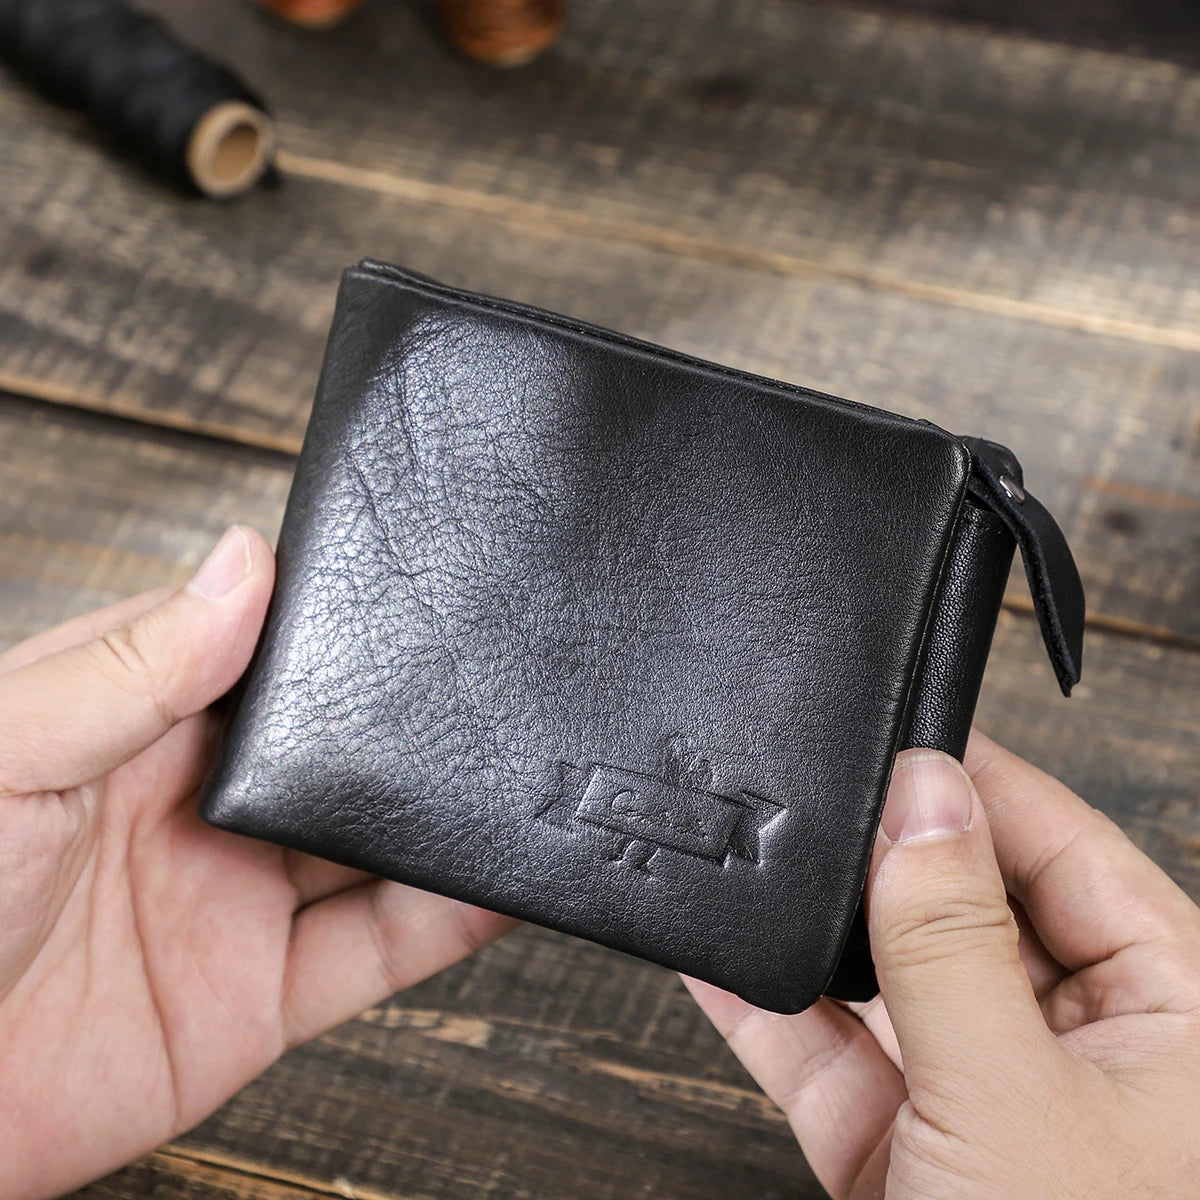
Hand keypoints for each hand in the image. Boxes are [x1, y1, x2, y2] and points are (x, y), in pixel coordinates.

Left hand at [0, 527, 513, 1199]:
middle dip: (408, 723)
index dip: (338, 628)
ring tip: (516, 775)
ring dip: (441, 818)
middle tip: (491, 684)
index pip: (264, 655)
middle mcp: (199, 806)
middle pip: (335, 752)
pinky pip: (376, 950)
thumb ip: (131, 666)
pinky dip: (446, 918)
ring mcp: (236, 900)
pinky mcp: (259, 998)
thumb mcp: (9, 754)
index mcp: (135, 725)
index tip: (414, 595)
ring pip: (372, 846)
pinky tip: (492, 879)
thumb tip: (242, 562)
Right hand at [686, 734, 1199, 1198]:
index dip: (979, 784)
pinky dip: (774, 1011)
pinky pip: (837, 1055)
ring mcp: (990, 1098)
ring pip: (894, 978)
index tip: (898, 729)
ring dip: (820, 930)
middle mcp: (1088, 1048)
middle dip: (885, 854)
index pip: (1068, 849)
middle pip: (972, 903)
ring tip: (757, 862)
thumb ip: (956, 937)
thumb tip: (924, 793)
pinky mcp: (910, 1153)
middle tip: (812, 796)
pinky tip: (721, 958)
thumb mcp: (1012, 1097)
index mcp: (1174, 1014)